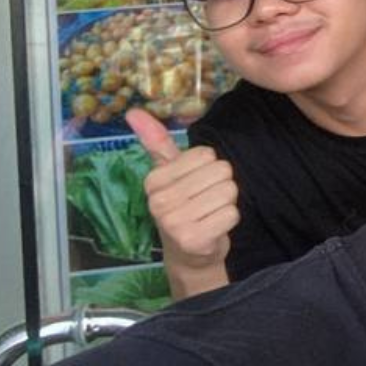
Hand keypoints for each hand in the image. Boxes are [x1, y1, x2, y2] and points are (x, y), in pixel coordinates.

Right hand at [128, 108, 238, 274]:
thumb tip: (133, 111)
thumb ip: (156, 142)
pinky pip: (233, 213)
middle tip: (205, 201)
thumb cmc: (182, 205)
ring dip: (227, 202)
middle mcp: (159, 201)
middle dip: (220, 184)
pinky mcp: (194, 240)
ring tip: (209, 213)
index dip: (209, 168)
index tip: (195, 185)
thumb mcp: (169, 173)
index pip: (207, 154)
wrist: (188, 254)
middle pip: (222, 170)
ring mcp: (174, 222)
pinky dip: (230, 219)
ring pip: (229, 191)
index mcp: (153, 181)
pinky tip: (214, 227)